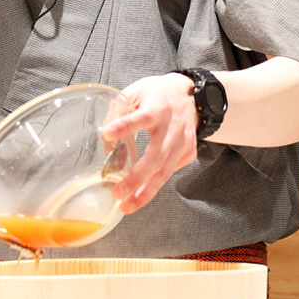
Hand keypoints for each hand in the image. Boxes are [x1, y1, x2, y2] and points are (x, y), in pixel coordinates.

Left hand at [101, 73, 198, 213]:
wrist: (192, 96)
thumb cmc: (158, 94)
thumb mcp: (135, 92)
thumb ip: (118, 112)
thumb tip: (105, 139)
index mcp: (157, 107)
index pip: (140, 118)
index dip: (124, 127)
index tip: (107, 134)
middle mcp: (172, 127)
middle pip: (155, 157)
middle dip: (136, 178)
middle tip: (117, 192)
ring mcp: (183, 142)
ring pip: (164, 172)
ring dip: (145, 192)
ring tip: (127, 205)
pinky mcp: (188, 152)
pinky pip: (171, 171)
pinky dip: (156, 183)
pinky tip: (142, 191)